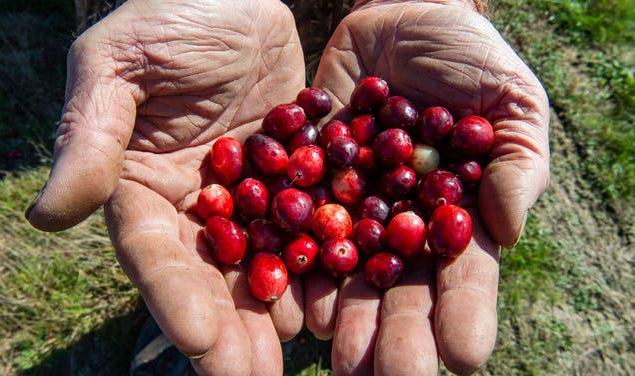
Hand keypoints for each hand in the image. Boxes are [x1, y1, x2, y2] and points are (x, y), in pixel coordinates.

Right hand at [25, 1, 305, 373]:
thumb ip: (89, 137)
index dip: (172, 297)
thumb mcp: (115, 65)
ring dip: (278, 311)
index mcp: (145, 188)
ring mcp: (251, 195)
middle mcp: (197, 205)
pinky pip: (312, 222)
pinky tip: (340, 297)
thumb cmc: (164, 18)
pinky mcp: (296, 176)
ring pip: (264, 263)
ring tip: (295, 356)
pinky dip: (324, 260)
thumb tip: (47, 216)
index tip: (197, 340)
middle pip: (211, 277)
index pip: (154, 253)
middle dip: (229, 330)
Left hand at [309, 1, 549, 373]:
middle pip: (399, 290)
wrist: (400, 19)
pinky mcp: (306, 182)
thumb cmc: (466, 57)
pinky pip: (296, 226)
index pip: (463, 275)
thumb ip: (515, 163)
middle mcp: (399, 224)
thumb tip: (505, 229)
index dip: (464, 313)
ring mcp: (350, 208)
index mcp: (453, 215)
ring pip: (345, 273)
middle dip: (394, 334)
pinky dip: (292, 260)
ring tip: (334, 355)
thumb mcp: (509, 99)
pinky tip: (288, 297)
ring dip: (339, 316)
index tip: (464, 355)